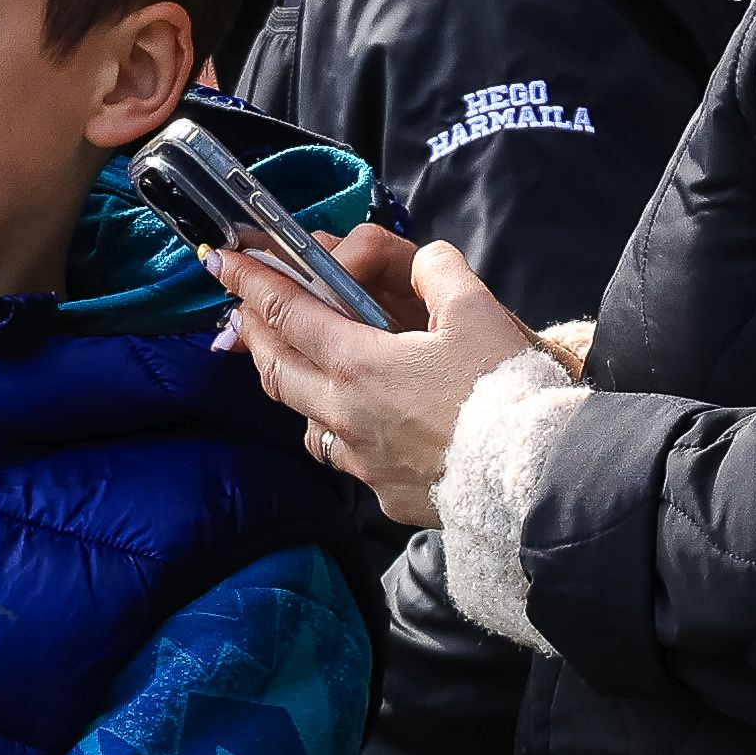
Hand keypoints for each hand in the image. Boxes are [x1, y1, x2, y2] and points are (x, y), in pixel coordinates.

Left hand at [211, 228, 550, 527]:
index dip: (251, 283)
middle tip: (244, 310)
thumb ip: (439, 273)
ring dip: (291, 384)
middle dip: (256, 333)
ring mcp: (361, 459)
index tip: (222, 262)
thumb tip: (425, 261)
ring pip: (305, 417)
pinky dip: (333, 429)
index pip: (287, 313)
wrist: (533, 474)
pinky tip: (347, 424)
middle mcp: (345, 413)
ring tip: (291, 364)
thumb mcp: (477, 311)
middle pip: (279, 368)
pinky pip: (342, 456)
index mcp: (359, 363)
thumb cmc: (504, 390)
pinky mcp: (383, 493)